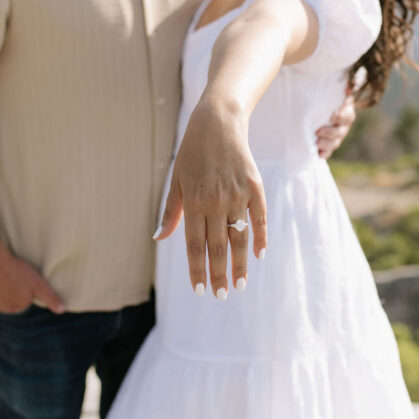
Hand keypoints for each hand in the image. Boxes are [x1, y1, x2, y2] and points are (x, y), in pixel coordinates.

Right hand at [0, 250, 65, 314]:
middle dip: (15, 288)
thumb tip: (62, 310)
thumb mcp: (39, 284)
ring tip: (6, 272)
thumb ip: (51, 298)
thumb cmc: (17, 271)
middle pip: (12, 297)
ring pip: (1, 293)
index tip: (26, 276)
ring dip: (4, 286)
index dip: (27, 286)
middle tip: (16, 273)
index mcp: (17, 308)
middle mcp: (2, 308)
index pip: (25, 299)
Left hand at [156, 95, 266, 298]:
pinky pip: (259, 219)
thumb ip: (170, 212)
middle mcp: (214, 202)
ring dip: (239, 264)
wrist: (219, 122)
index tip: (199, 289)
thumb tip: (159, 238)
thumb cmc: (192, 153)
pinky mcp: (255, 187)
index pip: (194, 245)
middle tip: (220, 296)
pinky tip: (258, 256)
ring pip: (238, 238)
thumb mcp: (176, 180)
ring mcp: (237, 195)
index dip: (197, 268)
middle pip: (217, 247)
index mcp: (193, 202)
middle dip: (218, 275)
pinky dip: (260, 238)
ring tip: (239, 285)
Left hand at [315, 94, 355, 158]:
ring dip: (326, 144)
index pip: (346, 116)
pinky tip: (319, 155)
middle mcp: (343, 126)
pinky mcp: (329, 144)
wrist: (317, 108)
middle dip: (330, 133)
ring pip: (335, 143)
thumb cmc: (326, 97)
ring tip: (317, 143)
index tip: (332, 117)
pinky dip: (324, 153)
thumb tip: (350, 86)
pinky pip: (328, 151)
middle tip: (318, 131)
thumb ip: (342, 88)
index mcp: (346, 112)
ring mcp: (337, 136)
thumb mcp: (333, 92)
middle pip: (340, 132)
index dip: (340, 117)